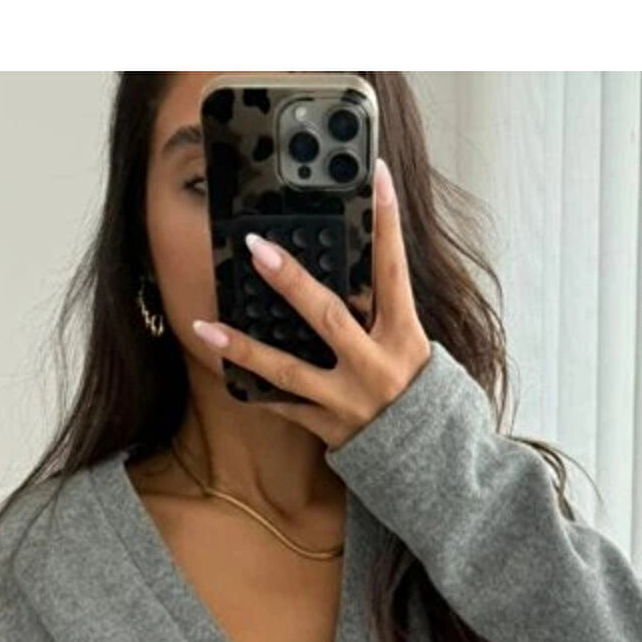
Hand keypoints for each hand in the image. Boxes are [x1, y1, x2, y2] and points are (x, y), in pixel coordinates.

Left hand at [191, 156, 431, 451]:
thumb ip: (388, 314)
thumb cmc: (426, 399)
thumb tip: (357, 268)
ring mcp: (349, 401)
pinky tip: (223, 368)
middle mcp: (376, 368)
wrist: (436, 466)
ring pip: (289, 369)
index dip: (386, 222)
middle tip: (257, 248)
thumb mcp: (419, 350)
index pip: (394, 271)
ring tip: (204, 325)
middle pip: (328, 316)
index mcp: (405, 339)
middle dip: (291, 281)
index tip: (375, 174)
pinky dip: (256, 389)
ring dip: (245, 347)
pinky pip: (286, 407)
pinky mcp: (331, 430)